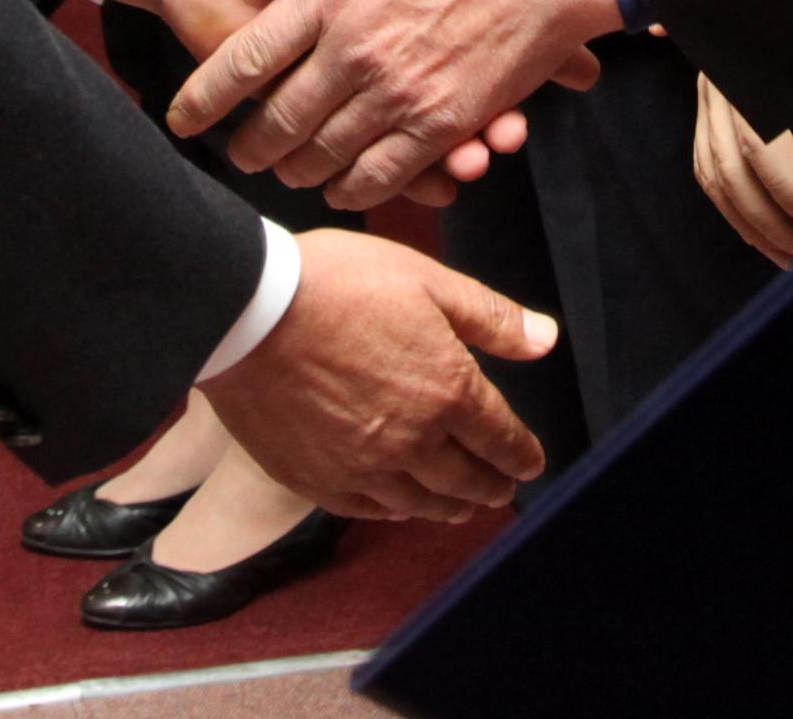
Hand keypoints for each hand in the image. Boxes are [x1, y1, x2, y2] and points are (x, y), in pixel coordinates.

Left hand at [172, 0, 616, 208]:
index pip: (250, 57)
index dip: (211, 95)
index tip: (185, 117)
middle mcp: (356, 43)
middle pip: (278, 121)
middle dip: (252, 148)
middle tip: (241, 157)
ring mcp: (397, 86)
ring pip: (323, 154)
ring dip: (298, 172)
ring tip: (287, 176)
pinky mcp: (439, 119)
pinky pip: (383, 173)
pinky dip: (357, 189)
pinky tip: (343, 188)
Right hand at [193, 226, 555, 523]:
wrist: (246, 310)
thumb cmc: (336, 283)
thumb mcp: (426, 280)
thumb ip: (490, 317)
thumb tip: (546, 341)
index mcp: (448, 391)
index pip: (501, 438)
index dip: (522, 454)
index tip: (531, 463)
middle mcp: (411, 441)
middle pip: (466, 480)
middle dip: (491, 485)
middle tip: (501, 489)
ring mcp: (361, 467)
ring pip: (420, 503)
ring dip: (449, 507)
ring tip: (460, 508)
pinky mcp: (315, 478)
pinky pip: (367, 509)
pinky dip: (393, 512)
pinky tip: (398, 506)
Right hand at [693, 71, 792, 264]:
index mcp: (744, 71)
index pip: (758, 145)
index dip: (791, 191)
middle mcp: (714, 87)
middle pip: (730, 171)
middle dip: (773, 223)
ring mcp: (706, 99)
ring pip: (713, 176)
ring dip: (751, 226)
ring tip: (792, 257)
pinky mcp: (707, 110)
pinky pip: (707, 169)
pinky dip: (732, 209)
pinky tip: (762, 232)